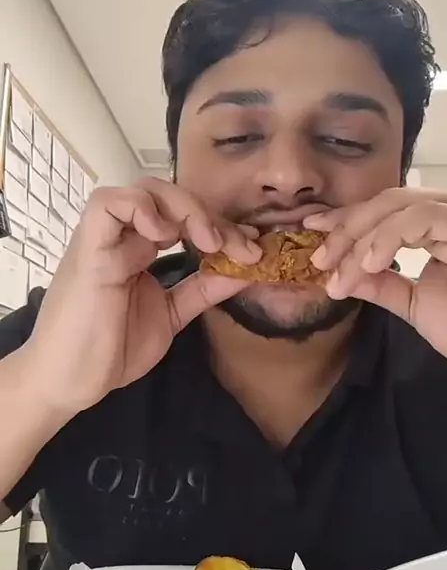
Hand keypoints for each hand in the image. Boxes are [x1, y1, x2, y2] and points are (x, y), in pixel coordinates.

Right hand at [24, 178, 260, 413]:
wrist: (72, 381)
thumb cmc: (111, 349)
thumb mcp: (172, 314)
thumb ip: (204, 290)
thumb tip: (245, 270)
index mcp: (140, 249)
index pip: (185, 217)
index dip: (222, 225)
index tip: (251, 249)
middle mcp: (123, 237)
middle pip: (170, 196)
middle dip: (211, 215)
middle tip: (236, 246)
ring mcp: (105, 239)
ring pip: (142, 189)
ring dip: (182, 207)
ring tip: (205, 240)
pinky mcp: (88, 249)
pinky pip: (107, 203)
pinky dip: (140, 207)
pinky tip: (164, 234)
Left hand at [305, 188, 446, 367]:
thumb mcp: (416, 305)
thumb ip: (383, 285)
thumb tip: (343, 274)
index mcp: (439, 228)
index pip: (384, 211)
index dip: (346, 218)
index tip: (311, 230)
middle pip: (384, 202)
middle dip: (345, 227)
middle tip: (319, 257)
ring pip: (397, 206)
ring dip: (360, 238)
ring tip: (341, 271)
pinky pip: (421, 217)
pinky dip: (388, 237)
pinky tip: (371, 263)